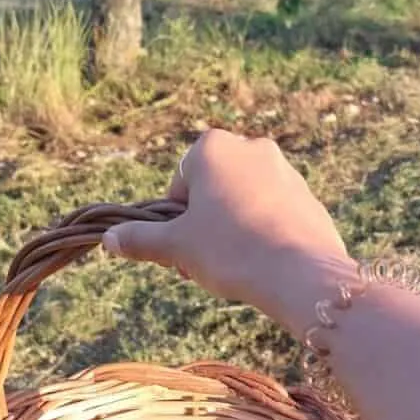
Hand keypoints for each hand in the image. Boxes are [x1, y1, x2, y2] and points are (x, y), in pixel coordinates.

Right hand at [102, 130, 355, 336]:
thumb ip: (141, 240)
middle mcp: (252, 148)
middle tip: (208, 261)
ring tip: (238, 265)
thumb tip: (109, 240)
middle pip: (215, 191)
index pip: (181, 185)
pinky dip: (266, 234)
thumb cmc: (229, 250)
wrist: (299, 272)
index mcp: (214, 148)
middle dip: (207, 224)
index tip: (184, 250)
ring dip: (235, 229)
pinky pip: (276, 215)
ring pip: (246, 202)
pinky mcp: (310, 197)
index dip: (177, 221)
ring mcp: (286, 171)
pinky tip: (266, 263)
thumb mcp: (177, 247)